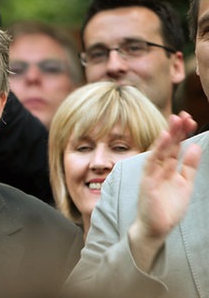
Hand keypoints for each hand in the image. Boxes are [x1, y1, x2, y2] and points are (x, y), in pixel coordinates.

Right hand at [128, 111, 200, 270]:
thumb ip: (189, 167)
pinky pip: (152, 162)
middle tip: (183, 115)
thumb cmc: (168, 208)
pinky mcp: (148, 181)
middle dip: (176, 130)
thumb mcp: (185, 184)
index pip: (176, 146)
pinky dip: (158, 149)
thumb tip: (195, 147)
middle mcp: (159, 168)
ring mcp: (152, 173)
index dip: (182, 133)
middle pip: (168, 145)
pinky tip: (164, 138)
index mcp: (169, 168)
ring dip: (167, 135)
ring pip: (160, 150)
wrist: (156, 228)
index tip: (190, 119)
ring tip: (174, 121)